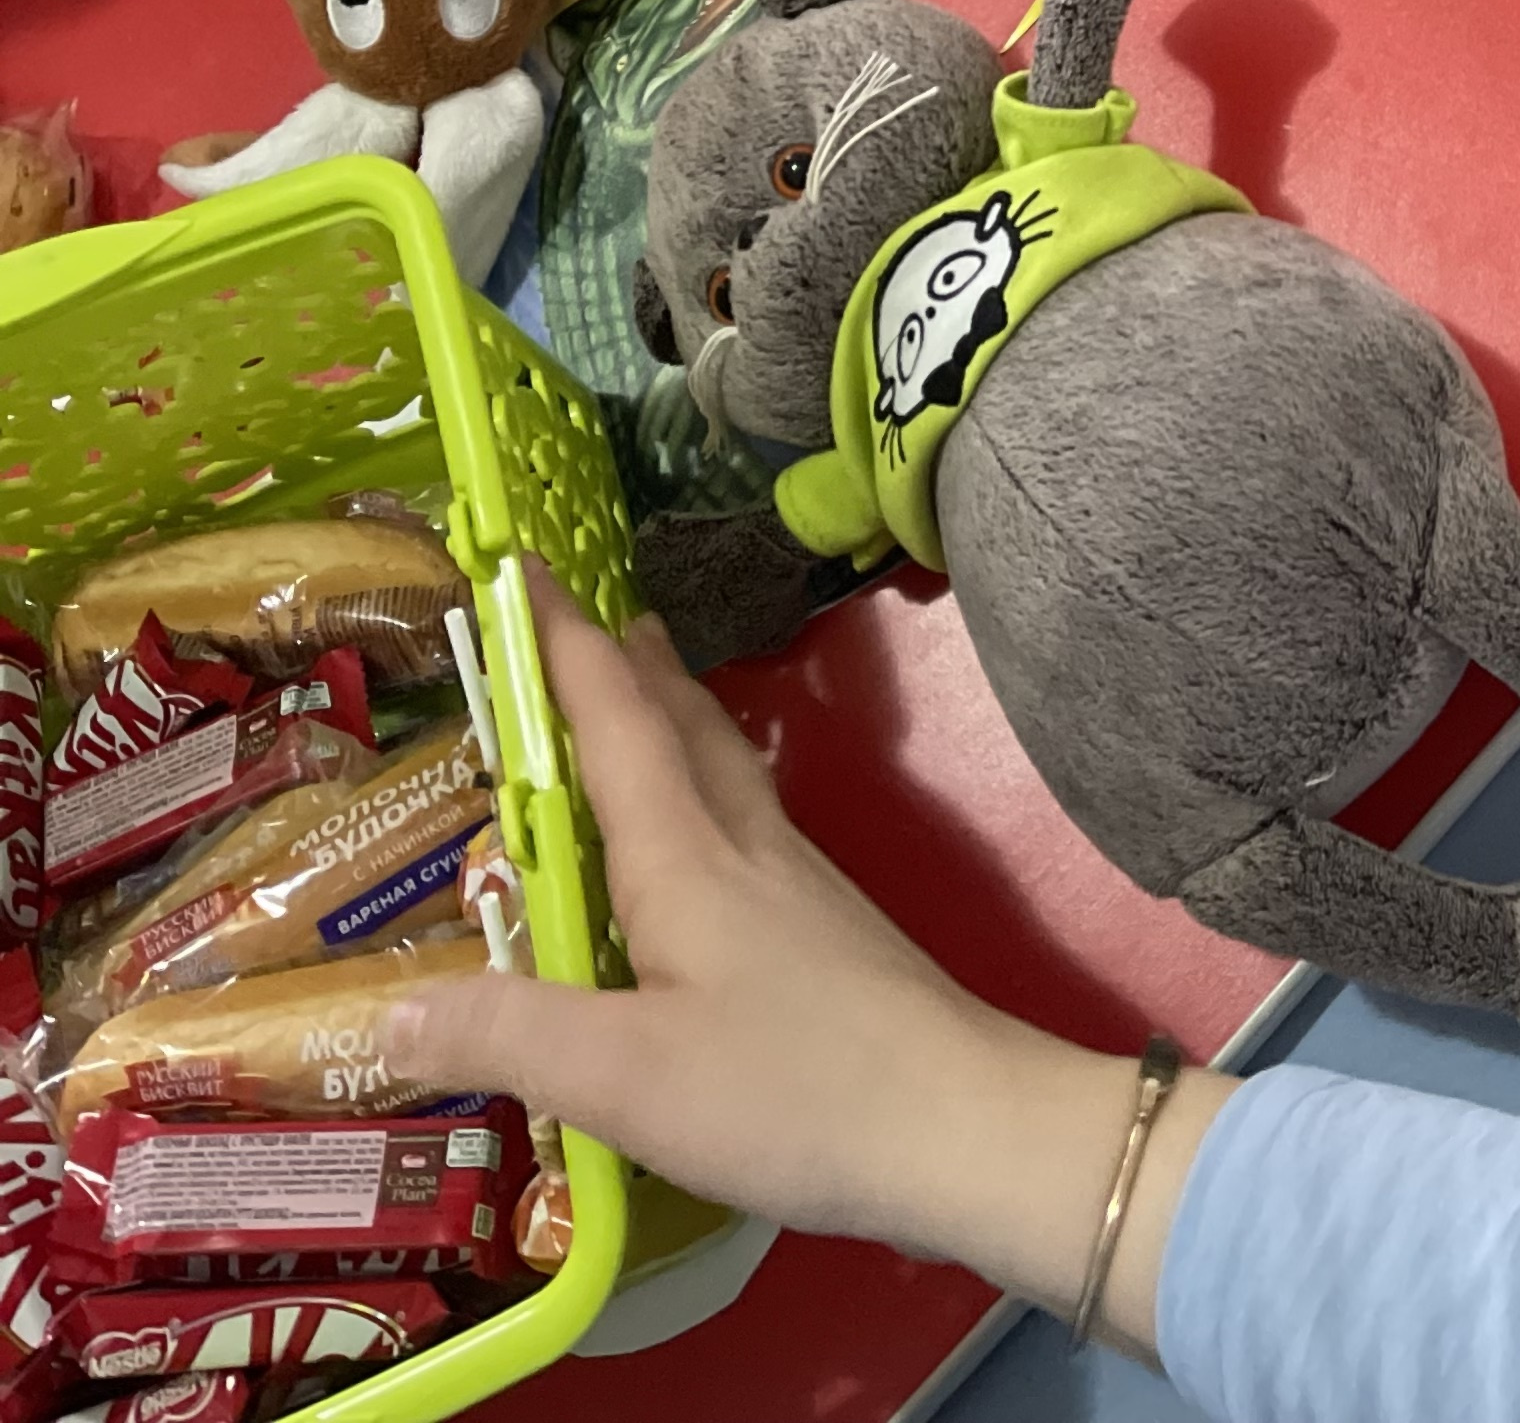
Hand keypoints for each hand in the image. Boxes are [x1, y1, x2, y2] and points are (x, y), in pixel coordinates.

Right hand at [389, 572, 1227, 1346]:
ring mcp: (796, 885)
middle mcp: (743, 844)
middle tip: (592, 618)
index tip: (523, 565)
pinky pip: (745, 823)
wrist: (964, 1123)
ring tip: (643, 696)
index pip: (613, 717)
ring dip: (673, 718)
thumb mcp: (625, 1079)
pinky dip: (703, 790)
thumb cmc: (793, 1087)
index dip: (562, 641)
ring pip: (722, 768)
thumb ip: (508, 1035)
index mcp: (685, 853)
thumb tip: (387, 1004)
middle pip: (680, 723)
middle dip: (629, 663)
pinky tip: (705, 841)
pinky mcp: (827, 932)